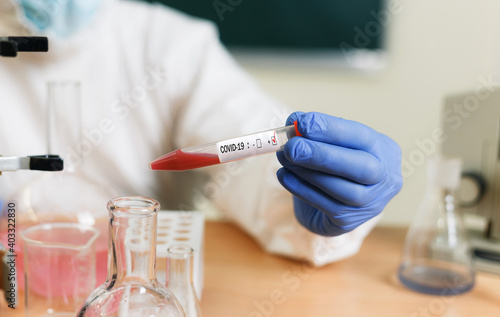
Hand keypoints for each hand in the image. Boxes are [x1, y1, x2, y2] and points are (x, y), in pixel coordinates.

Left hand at [276, 112, 402, 235]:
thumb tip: (292, 123)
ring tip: (285, 158)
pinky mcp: (348, 221)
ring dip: (307, 172)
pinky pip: (324, 205)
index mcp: (384, 150)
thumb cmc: (336, 165)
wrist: (333, 203)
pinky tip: (285, 175)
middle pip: (361, 167)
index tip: (301, 122)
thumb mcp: (332, 143)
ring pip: (342, 190)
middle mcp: (385, 179)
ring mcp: (370, 204)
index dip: (331, 129)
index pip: (361, 137)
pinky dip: (300, 188)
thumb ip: (316, 133)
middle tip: (293, 146)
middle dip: (322, 155)